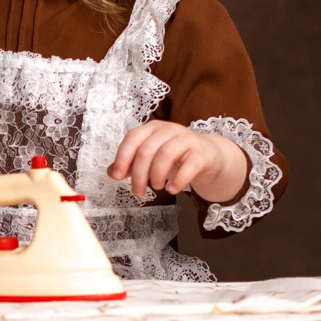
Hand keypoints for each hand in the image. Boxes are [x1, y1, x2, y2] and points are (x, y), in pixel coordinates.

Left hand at [108, 122, 247, 203]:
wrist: (208, 156)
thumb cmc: (176, 156)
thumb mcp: (151, 158)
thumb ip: (131, 163)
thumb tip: (111, 172)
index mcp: (152, 128)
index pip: (133, 138)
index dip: (122, 157)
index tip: (117, 176)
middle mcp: (169, 130)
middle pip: (147, 150)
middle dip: (139, 174)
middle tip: (138, 191)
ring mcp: (187, 139)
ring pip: (166, 154)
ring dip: (156, 175)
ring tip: (156, 187)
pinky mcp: (202, 153)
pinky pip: (189, 165)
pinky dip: (178, 180)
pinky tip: (172, 189)